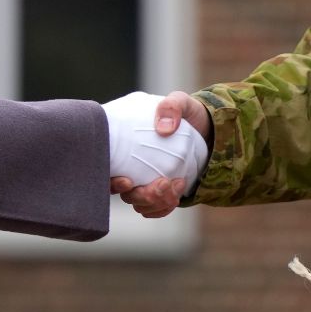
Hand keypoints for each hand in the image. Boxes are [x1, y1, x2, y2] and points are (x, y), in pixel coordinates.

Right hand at [110, 91, 211, 216]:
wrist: (204, 128)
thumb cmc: (185, 113)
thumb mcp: (181, 102)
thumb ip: (171, 106)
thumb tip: (163, 129)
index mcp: (124, 146)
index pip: (106, 171)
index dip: (111, 183)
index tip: (128, 180)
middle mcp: (129, 167)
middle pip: (125, 194)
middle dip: (144, 195)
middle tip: (164, 183)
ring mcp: (143, 181)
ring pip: (140, 204)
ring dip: (157, 201)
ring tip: (178, 184)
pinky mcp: (159, 192)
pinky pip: (154, 209)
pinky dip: (164, 207)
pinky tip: (177, 193)